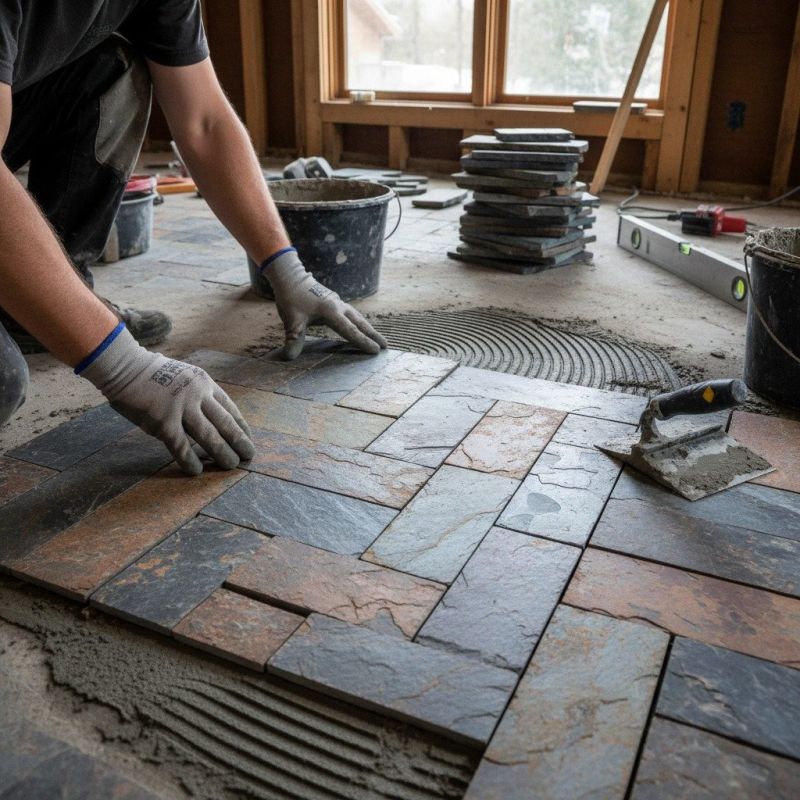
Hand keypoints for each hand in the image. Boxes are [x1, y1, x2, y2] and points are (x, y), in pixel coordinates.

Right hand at [80, 327, 253, 474]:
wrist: (124, 367)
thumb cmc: (152, 373)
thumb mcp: (184, 376)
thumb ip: (198, 395)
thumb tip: (211, 419)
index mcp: (204, 383)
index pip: (230, 408)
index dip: (242, 426)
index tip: (248, 439)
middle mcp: (197, 395)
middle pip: (225, 424)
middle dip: (239, 442)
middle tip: (249, 456)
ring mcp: (181, 408)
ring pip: (209, 437)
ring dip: (222, 454)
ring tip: (231, 466)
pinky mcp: (163, 422)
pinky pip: (181, 447)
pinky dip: (190, 460)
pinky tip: (197, 471)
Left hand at [263, 249, 387, 360]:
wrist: (290, 277)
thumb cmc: (291, 298)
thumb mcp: (291, 320)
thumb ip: (294, 339)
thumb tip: (289, 358)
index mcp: (331, 311)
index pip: (350, 330)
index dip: (363, 342)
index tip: (375, 351)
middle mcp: (338, 306)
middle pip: (360, 323)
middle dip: (373, 335)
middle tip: (386, 347)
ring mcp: (338, 302)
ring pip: (357, 317)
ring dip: (368, 328)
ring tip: (378, 338)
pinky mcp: (335, 301)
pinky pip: (351, 314)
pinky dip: (359, 322)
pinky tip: (360, 327)